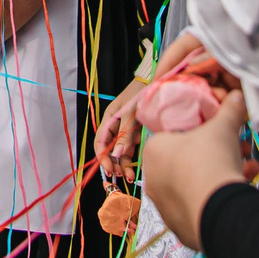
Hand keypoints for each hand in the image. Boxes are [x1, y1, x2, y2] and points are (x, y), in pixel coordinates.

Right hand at [99, 33, 205, 181]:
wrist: (158, 80)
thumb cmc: (141, 93)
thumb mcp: (131, 113)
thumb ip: (125, 134)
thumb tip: (117, 154)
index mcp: (109, 119)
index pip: (100, 141)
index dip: (102, 157)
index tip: (107, 170)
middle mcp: (116, 126)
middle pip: (109, 149)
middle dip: (112, 164)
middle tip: (118, 176)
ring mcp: (127, 130)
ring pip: (120, 152)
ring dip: (122, 164)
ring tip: (127, 176)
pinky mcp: (137, 132)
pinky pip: (131, 149)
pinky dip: (131, 160)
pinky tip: (134, 169)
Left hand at [142, 88, 252, 253]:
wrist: (218, 209)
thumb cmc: (211, 160)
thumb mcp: (223, 127)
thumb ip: (229, 109)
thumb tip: (237, 96)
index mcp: (153, 150)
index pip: (174, 135)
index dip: (202, 131)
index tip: (220, 131)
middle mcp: (152, 179)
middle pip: (187, 160)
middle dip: (216, 153)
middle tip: (238, 148)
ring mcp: (164, 206)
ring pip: (195, 184)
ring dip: (220, 174)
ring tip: (246, 168)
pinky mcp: (180, 227)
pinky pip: (199, 207)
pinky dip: (217, 198)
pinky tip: (239, 190)